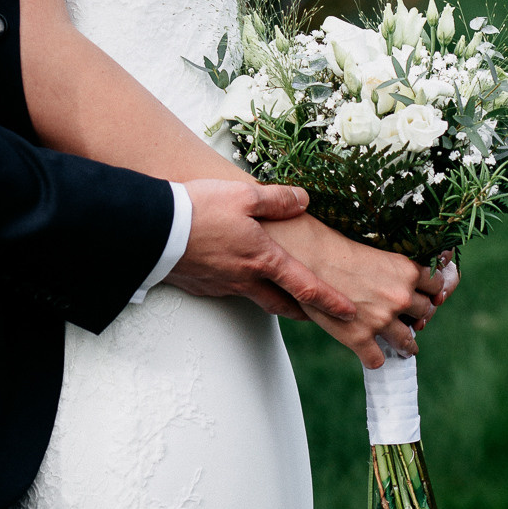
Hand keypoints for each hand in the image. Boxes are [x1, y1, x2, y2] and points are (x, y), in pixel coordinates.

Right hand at [167, 179, 356, 322]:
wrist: (157, 231)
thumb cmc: (200, 210)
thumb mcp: (243, 194)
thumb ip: (276, 199)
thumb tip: (304, 200)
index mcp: (263, 258)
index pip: (306, 287)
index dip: (331, 301)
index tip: (350, 313)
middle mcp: (246, 279)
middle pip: (283, 304)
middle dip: (303, 311)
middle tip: (317, 313)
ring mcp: (223, 286)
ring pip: (255, 298)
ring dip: (271, 298)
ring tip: (278, 292)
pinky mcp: (203, 286)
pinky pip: (228, 290)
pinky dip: (239, 286)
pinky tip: (233, 272)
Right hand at [267, 214, 448, 367]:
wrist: (304, 254)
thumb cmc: (334, 245)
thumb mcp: (375, 248)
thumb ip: (394, 267)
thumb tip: (407, 279)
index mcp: (405, 270)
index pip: (437, 285)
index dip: (430, 291)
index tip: (424, 295)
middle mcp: (399, 297)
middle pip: (425, 313)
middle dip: (417, 316)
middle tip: (409, 318)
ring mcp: (380, 320)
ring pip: (407, 342)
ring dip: (405, 344)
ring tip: (402, 346)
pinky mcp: (359, 338)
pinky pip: (377, 360)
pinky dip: (373, 357)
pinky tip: (368, 352)